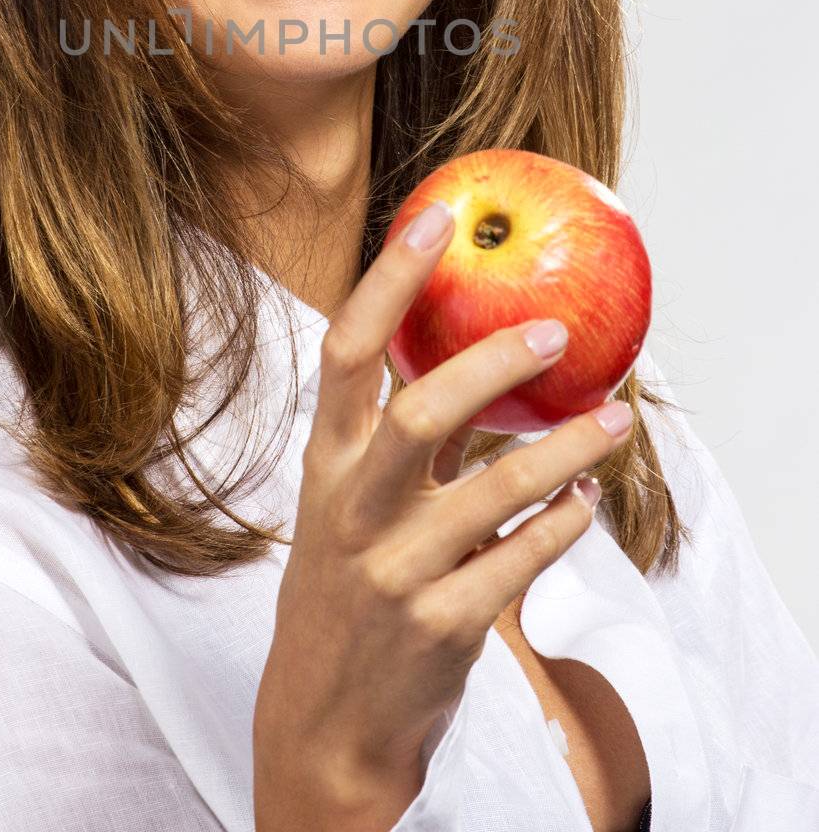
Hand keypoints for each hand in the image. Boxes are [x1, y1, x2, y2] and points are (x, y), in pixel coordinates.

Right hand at [252, 200, 633, 830]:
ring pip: (495, 491)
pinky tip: (586, 498)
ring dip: (567, 448)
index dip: (387, 280)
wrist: (323, 718)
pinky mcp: (442, 626)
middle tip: (556, 331)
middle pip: (422, 412)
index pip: (345, 351)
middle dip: (494, 363)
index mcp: (324, 463)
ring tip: (615, 421)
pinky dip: (564, 523)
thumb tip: (474, 341)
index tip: (435, 219)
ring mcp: (396, 571)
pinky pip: (522, 558)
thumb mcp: (345, 504)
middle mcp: (353, 510)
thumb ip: (394, 434)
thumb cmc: (345, 586)